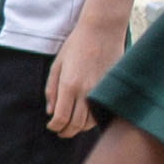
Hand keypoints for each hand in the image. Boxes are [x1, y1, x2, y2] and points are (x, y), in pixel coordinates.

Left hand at [45, 14, 122, 139]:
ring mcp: (101, 91)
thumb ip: (51, 90)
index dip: (55, 127)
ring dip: (80, 127)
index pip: (62, 118)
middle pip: (76, 124)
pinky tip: (87, 116)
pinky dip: (94, 119)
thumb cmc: (76, 45)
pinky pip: (104, 112)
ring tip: (72, 125)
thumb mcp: (57, 65)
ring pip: (91, 121)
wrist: (102, 31)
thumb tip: (50, 111)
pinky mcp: (112, 88)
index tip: (51, 126)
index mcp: (69, 85)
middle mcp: (86, 91)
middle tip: (61, 132)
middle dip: (66, 131)